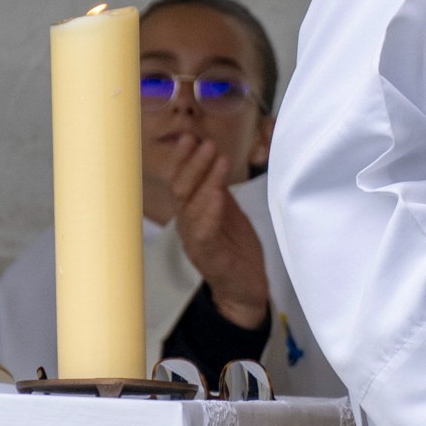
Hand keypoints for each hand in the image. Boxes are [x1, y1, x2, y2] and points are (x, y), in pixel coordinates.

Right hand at [168, 135, 269, 328]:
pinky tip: (218, 196)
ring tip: (218, 159)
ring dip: (206, 180)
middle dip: (194, 163)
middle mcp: (188, 224)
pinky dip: (211, 212)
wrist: (244, 288)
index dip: (182, 159)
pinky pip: (205, 232)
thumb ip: (219, 188)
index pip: (180, 181)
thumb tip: (217, 156)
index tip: (190, 136)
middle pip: (182, 189)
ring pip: (192, 207)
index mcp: (192, 212)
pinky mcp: (210, 256)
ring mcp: (196, 240)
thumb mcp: (228, 211)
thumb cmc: (235, 248)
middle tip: (206, 143)